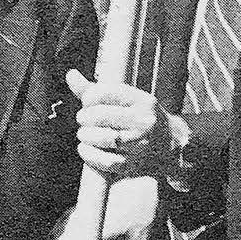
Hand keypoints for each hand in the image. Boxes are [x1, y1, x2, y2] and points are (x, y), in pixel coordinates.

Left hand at [68, 70, 182, 176]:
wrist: (170, 144)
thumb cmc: (138, 117)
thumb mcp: (124, 99)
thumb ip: (95, 90)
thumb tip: (70, 74)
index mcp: (143, 102)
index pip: (103, 93)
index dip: (88, 98)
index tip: (88, 102)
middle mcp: (145, 122)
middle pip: (99, 116)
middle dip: (84, 117)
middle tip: (84, 120)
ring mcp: (141, 145)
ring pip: (99, 137)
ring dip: (84, 135)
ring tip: (85, 133)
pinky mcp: (133, 165)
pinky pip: (102, 160)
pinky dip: (87, 153)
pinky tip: (85, 148)